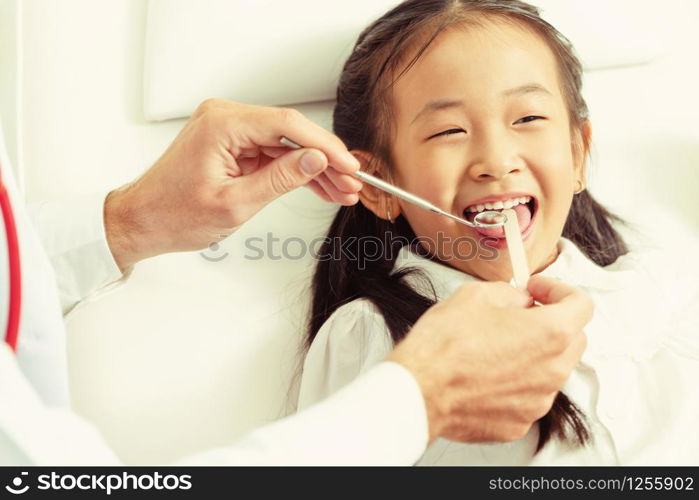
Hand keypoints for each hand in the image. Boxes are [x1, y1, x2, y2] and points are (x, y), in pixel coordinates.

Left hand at [104, 99, 361, 270]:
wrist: (142, 222)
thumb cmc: (174, 215)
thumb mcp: (236, 203)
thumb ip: (280, 179)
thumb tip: (316, 160)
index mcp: (223, 124)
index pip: (288, 125)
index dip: (325, 146)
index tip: (348, 166)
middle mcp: (224, 118)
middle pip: (291, 132)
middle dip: (324, 160)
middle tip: (351, 183)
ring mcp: (228, 129)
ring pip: (285, 144)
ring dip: (313, 168)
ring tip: (341, 190)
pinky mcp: (231, 144)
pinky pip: (271, 153)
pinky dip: (293, 171)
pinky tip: (319, 186)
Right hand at [388, 275, 591, 442]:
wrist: (419, 390)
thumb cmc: (443, 346)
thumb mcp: (476, 295)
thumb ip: (511, 294)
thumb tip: (519, 301)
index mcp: (550, 333)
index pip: (581, 305)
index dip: (559, 290)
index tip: (538, 291)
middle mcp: (553, 370)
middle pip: (573, 339)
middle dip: (552, 322)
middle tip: (521, 315)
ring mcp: (538, 400)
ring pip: (552, 370)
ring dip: (535, 354)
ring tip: (497, 346)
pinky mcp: (520, 421)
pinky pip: (529, 396)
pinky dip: (517, 382)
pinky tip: (487, 372)